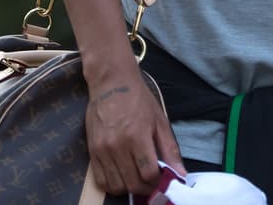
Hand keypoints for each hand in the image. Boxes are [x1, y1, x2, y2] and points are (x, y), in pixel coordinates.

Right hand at [85, 65, 183, 194]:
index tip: (163, 179)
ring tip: (137, 179)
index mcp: (137, 136)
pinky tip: (122, 177)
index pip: (148, 173)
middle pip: (132, 183)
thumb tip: (180, 173)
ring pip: (116, 186)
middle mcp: (117, 146)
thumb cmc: (138, 99)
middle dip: (146, 188)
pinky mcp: (92, 152)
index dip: (158, 182)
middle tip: (152, 183)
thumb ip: (170, 149)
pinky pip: (101, 181)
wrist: (111, 83)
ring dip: (129, 189)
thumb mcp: (160, 120)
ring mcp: (102, 150)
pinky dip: (113, 185)